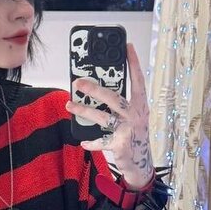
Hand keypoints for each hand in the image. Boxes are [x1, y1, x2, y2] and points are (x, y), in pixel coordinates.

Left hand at [65, 42, 153, 187]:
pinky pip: (101, 141)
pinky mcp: (120, 144)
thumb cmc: (133, 134)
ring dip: (84, 111)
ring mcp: (128, 129)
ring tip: (70, 106)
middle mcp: (136, 115)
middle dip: (94, 89)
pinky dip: (91, 142)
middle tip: (78, 82)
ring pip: (102, 117)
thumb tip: (98, 88)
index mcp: (140, 105)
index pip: (138, 80)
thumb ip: (121, 103)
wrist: (141, 163)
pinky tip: (83, 140)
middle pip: (113, 97)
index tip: (127, 46)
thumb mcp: (132, 116)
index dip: (133, 63)